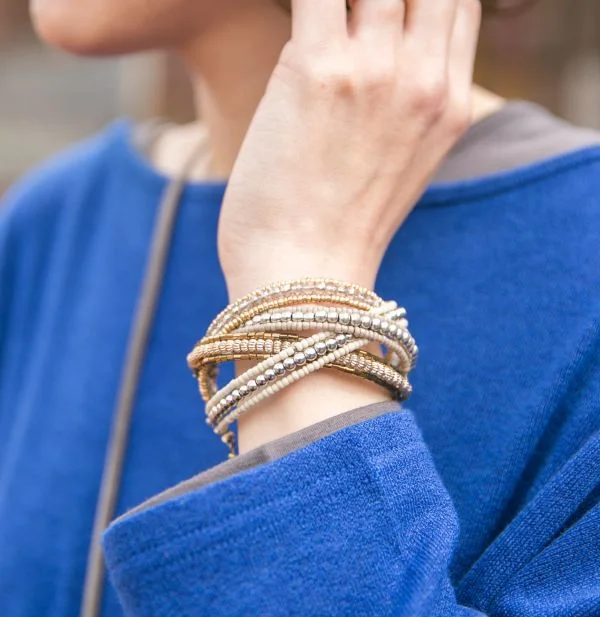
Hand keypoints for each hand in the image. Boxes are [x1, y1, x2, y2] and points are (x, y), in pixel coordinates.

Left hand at [218, 0, 480, 299]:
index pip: (455, 2)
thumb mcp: (396, 168)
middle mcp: (425, 80)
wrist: (304, 281)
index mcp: (449, 105)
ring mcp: (378, 72)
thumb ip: (396, 105)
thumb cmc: (335, 232)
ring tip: (314, 24)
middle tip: (342, 16)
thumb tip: (355, 52)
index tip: (380, 7)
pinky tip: (289, 16)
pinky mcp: (319, 71)